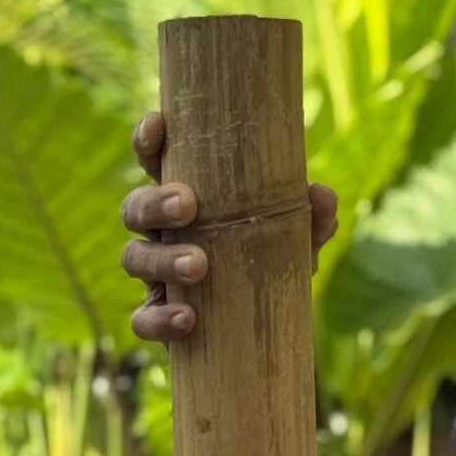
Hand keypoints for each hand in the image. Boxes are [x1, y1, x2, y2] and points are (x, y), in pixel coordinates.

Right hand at [121, 111, 338, 342]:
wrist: (266, 330)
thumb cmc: (272, 265)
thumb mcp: (296, 239)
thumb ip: (310, 218)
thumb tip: (322, 195)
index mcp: (186, 198)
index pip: (156, 161)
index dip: (148, 141)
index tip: (159, 125)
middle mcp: (161, 232)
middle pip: (134, 207)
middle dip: (154, 203)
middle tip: (187, 207)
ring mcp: (155, 275)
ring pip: (133, 257)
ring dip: (162, 259)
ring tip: (198, 266)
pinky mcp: (156, 316)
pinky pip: (141, 319)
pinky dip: (159, 319)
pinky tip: (189, 319)